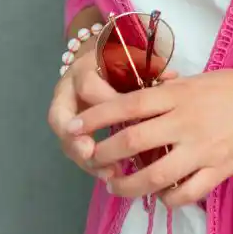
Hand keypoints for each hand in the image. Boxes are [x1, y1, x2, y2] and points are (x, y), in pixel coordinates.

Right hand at [47, 47, 178, 184]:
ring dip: (84, 158)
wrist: (105, 59)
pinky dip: (90, 164)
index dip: (106, 106)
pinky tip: (109, 174)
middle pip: (61, 117)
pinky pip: (73, 148)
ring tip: (108, 173)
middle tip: (91, 154)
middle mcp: (68, 89)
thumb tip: (172, 79)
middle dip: (77, 139)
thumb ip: (150, 69)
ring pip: (65, 138)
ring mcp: (65, 111)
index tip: (129, 121)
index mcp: (86, 67)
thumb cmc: (125, 60)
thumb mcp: (136, 59)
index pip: (89, 88)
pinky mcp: (70, 129)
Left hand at [66, 67, 232, 207]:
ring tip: (115, 187)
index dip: (96, 116)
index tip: (75, 125)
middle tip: (91, 160)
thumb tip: (135, 103)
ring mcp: (203, 148)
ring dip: (128, 186)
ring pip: (154, 175)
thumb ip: (167, 93)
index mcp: (178, 94)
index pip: (127, 104)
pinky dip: (167, 199)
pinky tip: (160, 197)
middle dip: (103, 154)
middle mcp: (186, 121)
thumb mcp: (198, 79)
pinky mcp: (219, 170)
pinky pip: (185, 193)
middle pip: (132, 141)